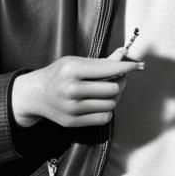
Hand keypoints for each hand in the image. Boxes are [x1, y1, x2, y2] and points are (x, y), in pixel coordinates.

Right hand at [10, 47, 142, 127]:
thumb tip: (124, 54)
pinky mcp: (73, 122)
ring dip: (113, 97)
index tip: (139, 66)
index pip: (109, 69)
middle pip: (113, 89)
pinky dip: (107, 111)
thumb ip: (102, 61)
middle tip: (118, 78)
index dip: (127, 67)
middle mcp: (71, 89)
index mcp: (73, 70)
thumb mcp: (77, 61)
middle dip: (120, 83)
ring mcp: (72, 108)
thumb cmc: (58, 74)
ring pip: (110, 104)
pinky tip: (100, 102)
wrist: (35, 94)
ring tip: (106, 90)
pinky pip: (103, 118)